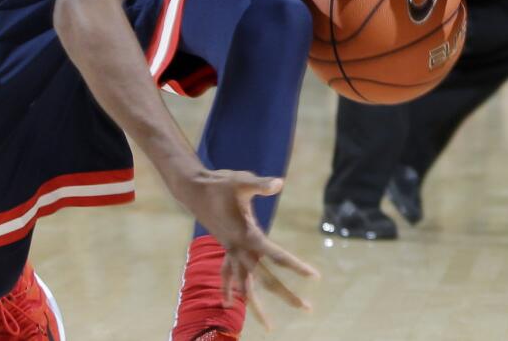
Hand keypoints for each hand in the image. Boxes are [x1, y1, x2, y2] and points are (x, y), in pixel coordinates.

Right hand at [177, 169, 318, 327]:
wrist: (193, 190)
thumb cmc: (221, 184)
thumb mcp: (242, 181)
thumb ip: (261, 184)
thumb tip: (279, 182)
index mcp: (248, 235)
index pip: (276, 256)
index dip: (296, 266)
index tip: (314, 277)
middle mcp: (239, 249)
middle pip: (265, 279)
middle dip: (286, 295)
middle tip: (307, 309)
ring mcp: (231, 251)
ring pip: (245, 286)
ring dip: (257, 306)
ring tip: (270, 327)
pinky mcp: (225, 248)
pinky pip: (227, 275)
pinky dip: (229, 289)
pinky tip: (231, 304)